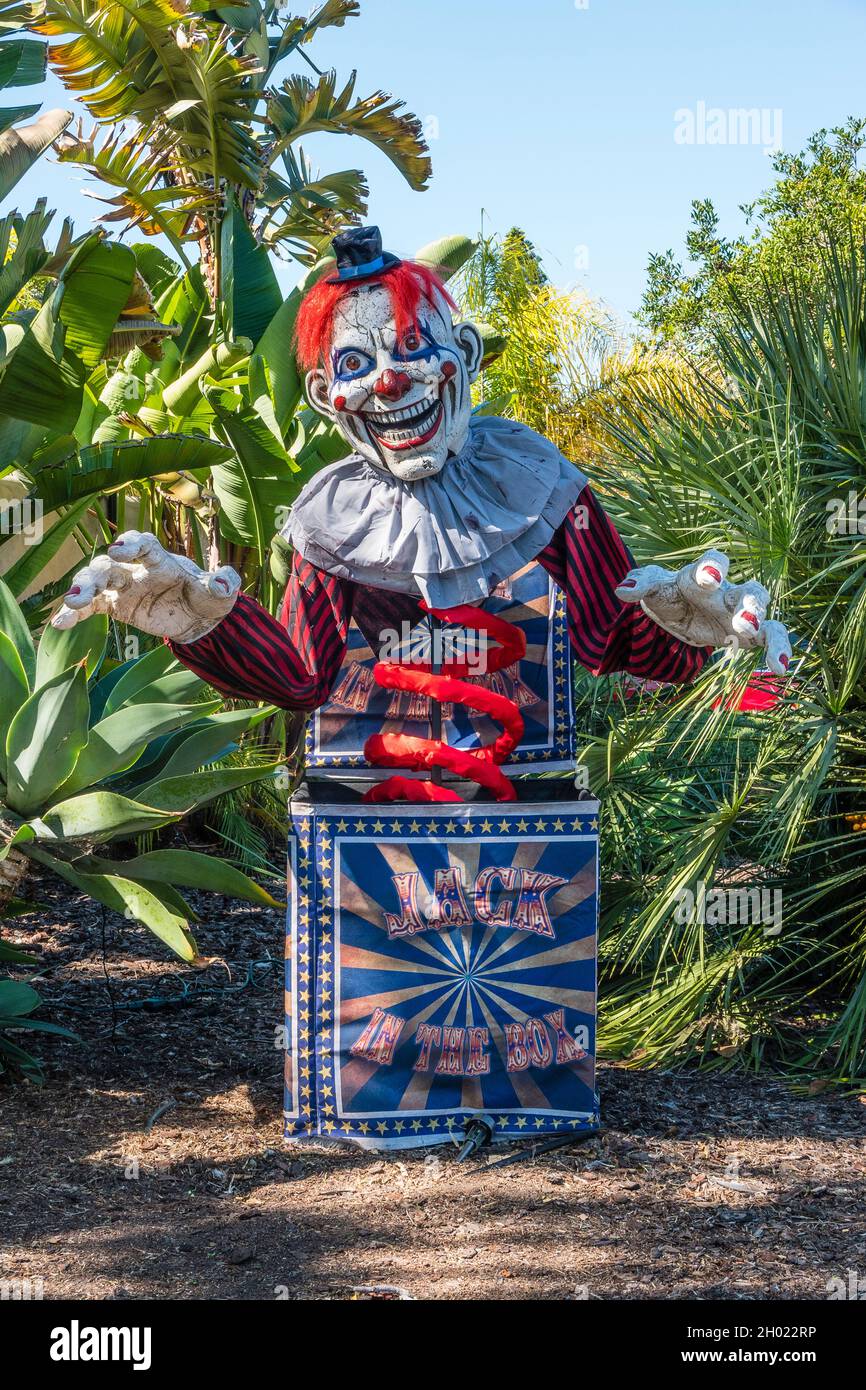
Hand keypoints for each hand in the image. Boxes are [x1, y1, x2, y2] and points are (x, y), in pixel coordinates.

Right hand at [51, 531, 240, 644]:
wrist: (197, 619)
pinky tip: (60, 624)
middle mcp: (137, 569)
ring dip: (81, 589)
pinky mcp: (115, 604)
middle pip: (111, 565)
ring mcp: (123, 586)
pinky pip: (91, 607)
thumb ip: (223, 584)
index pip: (145, 546)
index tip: (119, 551)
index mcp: (162, 561)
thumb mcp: (221, 594)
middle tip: (81, 589)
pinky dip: (76, 613)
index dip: (132, 545)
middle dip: (95, 574)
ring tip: (70, 603)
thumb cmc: (208, 598)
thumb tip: (225, 583)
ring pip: (96, 582)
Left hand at [614, 549, 791, 676]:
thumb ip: (639, 584)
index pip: (713, 562)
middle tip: (744, 621)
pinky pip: (770, 635)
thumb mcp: (651, 587)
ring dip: (759, 622)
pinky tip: (780, 668)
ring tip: (753, 637)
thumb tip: (622, 591)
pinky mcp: (750, 633)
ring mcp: (740, 610)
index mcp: (700, 575)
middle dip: (748, 604)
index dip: (713, 567)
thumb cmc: (667, 593)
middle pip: (746, 590)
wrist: (678, 611)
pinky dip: (779, 648)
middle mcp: (726, 590)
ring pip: (760, 610)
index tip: (709, 577)